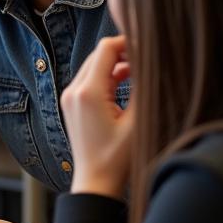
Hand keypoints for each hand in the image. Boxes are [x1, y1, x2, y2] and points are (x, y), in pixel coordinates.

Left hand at [60, 35, 133, 197]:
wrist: (96, 181)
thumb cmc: (118, 157)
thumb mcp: (138, 121)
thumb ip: (144, 88)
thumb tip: (154, 63)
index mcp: (88, 92)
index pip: (106, 49)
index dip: (128, 42)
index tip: (149, 46)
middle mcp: (73, 90)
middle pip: (99, 55)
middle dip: (123, 52)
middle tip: (149, 58)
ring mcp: (69, 97)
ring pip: (94, 66)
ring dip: (116, 64)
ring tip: (141, 72)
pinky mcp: (71, 104)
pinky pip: (89, 79)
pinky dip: (107, 76)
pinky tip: (127, 82)